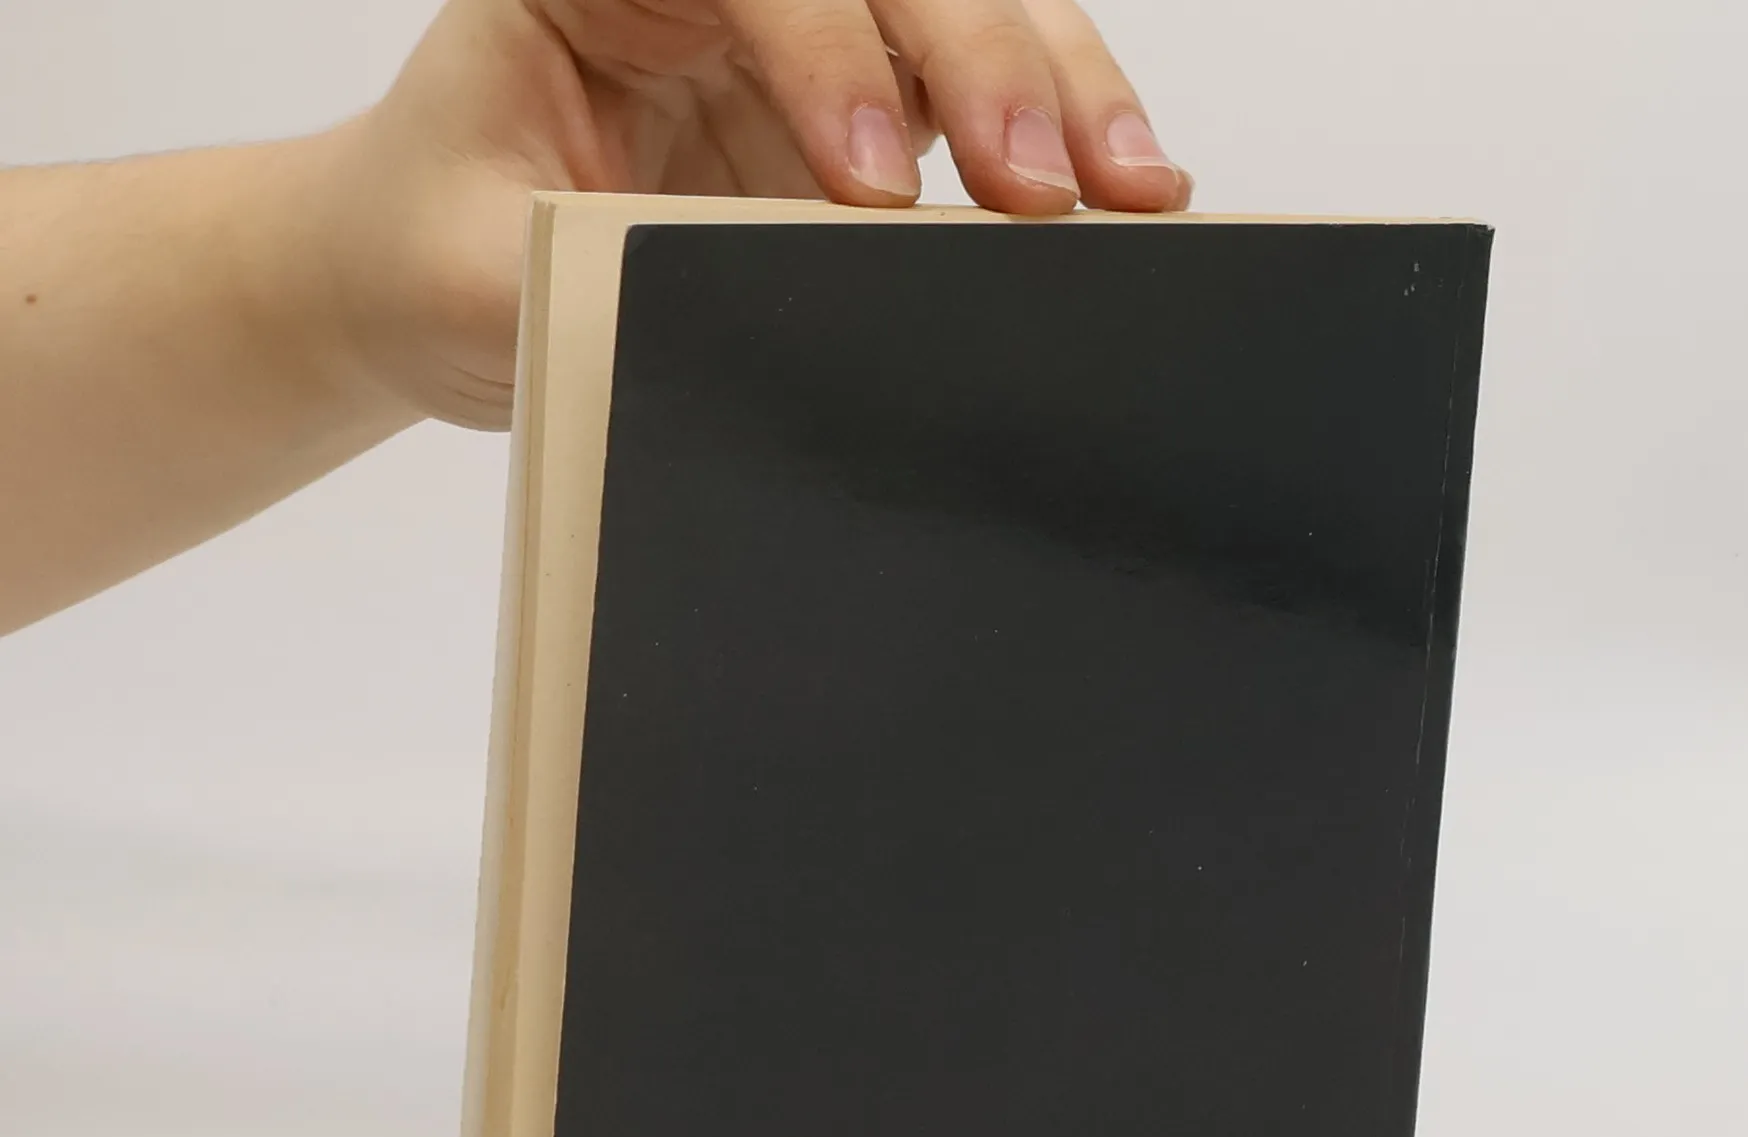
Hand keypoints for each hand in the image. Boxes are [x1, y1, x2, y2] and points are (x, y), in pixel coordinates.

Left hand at [318, 0, 1190, 428]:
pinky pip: (972, 104)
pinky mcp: (854, 113)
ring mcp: (800, 42)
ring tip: (1133, 186)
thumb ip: (607, 276)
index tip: (870, 185)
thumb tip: (768, 306)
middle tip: (1044, 184)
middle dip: (984, 62)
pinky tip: (1118, 190)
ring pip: (958, 17)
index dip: (828, 60)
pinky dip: (1052, 140)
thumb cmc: (430, 246)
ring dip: (1055, 90)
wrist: (424, 280)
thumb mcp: (481, 271)